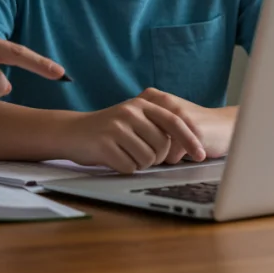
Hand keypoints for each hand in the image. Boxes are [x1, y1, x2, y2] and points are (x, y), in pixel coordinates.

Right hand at [57, 97, 207, 173]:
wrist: (72, 132)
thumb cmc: (108, 130)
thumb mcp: (132, 118)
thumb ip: (156, 124)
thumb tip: (188, 142)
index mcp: (141, 104)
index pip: (174, 121)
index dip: (190, 139)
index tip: (201, 154)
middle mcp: (130, 112)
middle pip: (162, 146)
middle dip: (156, 157)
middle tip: (141, 154)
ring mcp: (117, 128)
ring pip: (147, 159)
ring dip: (140, 163)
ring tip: (125, 153)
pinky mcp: (105, 145)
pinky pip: (129, 167)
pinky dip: (125, 168)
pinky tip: (114, 158)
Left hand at [137, 88, 236, 161]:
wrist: (224, 126)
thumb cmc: (190, 125)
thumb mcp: (163, 117)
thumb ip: (142, 123)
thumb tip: (121, 143)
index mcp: (153, 97)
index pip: (130, 128)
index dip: (136, 142)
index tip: (143, 147)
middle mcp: (164, 102)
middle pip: (142, 139)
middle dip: (149, 150)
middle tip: (163, 151)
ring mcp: (179, 115)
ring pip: (157, 148)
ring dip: (165, 155)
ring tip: (179, 149)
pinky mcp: (193, 130)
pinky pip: (173, 155)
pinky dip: (179, 159)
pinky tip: (189, 153)